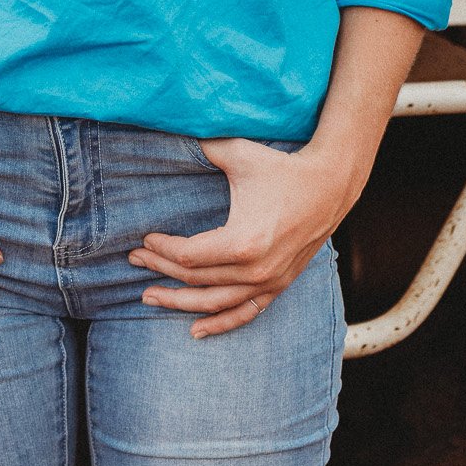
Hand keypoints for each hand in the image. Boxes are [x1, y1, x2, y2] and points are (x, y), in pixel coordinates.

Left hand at [128, 137, 360, 338]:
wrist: (330, 184)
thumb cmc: (282, 168)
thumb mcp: (239, 154)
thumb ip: (203, 148)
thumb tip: (171, 135)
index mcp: (242, 242)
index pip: (189, 256)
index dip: (162, 250)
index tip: (144, 240)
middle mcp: (256, 269)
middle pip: (196, 280)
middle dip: (161, 271)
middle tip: (135, 262)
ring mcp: (269, 281)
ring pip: (215, 303)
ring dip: (180, 303)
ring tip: (151, 298)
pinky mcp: (279, 285)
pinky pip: (245, 313)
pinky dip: (220, 324)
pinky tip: (195, 330)